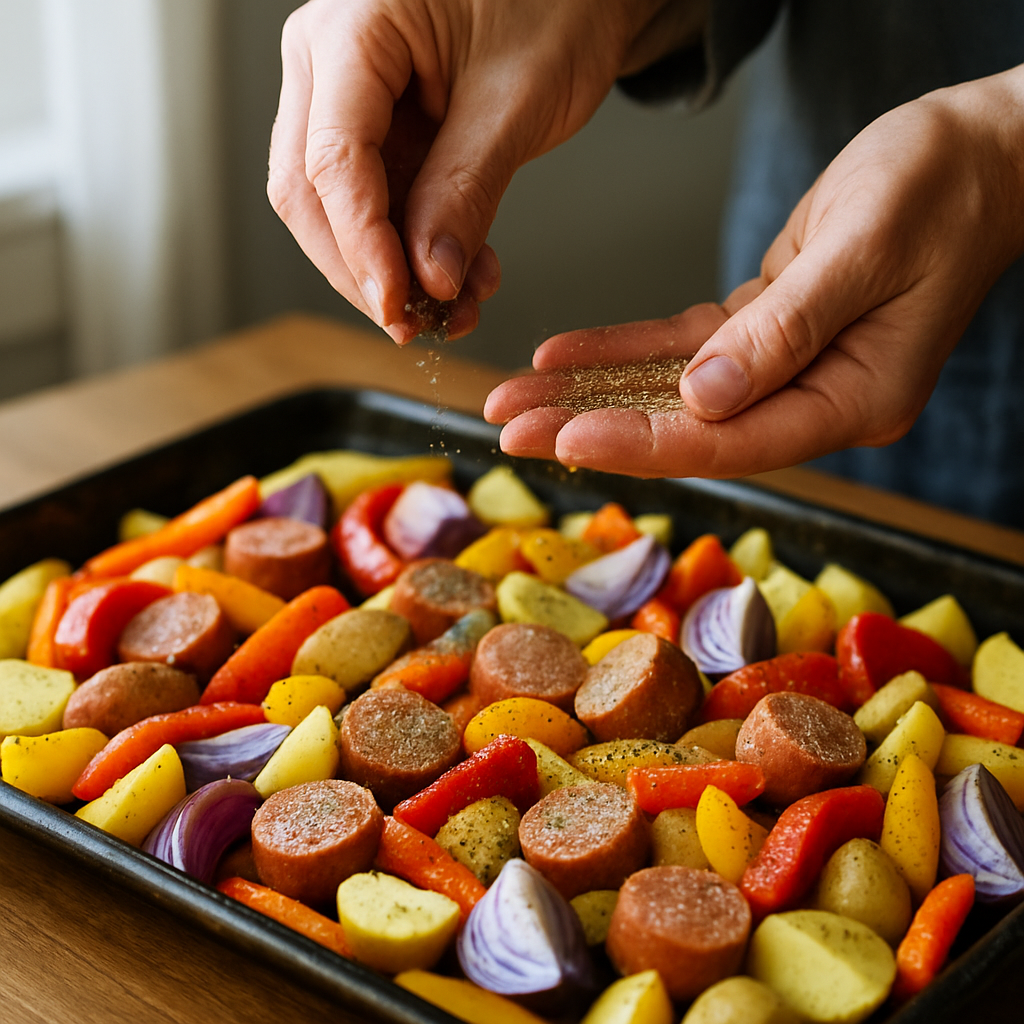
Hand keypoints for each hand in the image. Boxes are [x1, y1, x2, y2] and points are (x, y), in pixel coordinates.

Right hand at [269, 0, 701, 342]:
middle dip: (365, 270)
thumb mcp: (517, 100)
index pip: (330, 161)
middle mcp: (329, 59)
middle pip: (312, 192)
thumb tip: (430, 275)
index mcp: (353, 28)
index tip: (399, 307)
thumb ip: (466, 189)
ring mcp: (346, 92)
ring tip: (458, 304)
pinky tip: (460, 274)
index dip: (362, 248)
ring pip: (338, 208)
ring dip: (394, 268)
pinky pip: (378, 200)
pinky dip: (415, 247)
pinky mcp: (375, 124)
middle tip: (417, 323)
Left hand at [486, 66, 1023, 474]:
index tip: (567, 438)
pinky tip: (562, 356)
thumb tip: (704, 399)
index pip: (732, 439)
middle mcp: (814, 398)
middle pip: (686, 429)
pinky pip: (679, 348)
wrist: (977, 154)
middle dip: (592, 427)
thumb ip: (788, 329)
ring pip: (669, 393)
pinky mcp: (763, 332)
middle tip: (508, 426)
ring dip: (587, 395)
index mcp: (854, 399)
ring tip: (512, 398)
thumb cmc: (944, 189)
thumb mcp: (868, 248)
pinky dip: (620, 352)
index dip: (645, 443)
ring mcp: (787, 370)